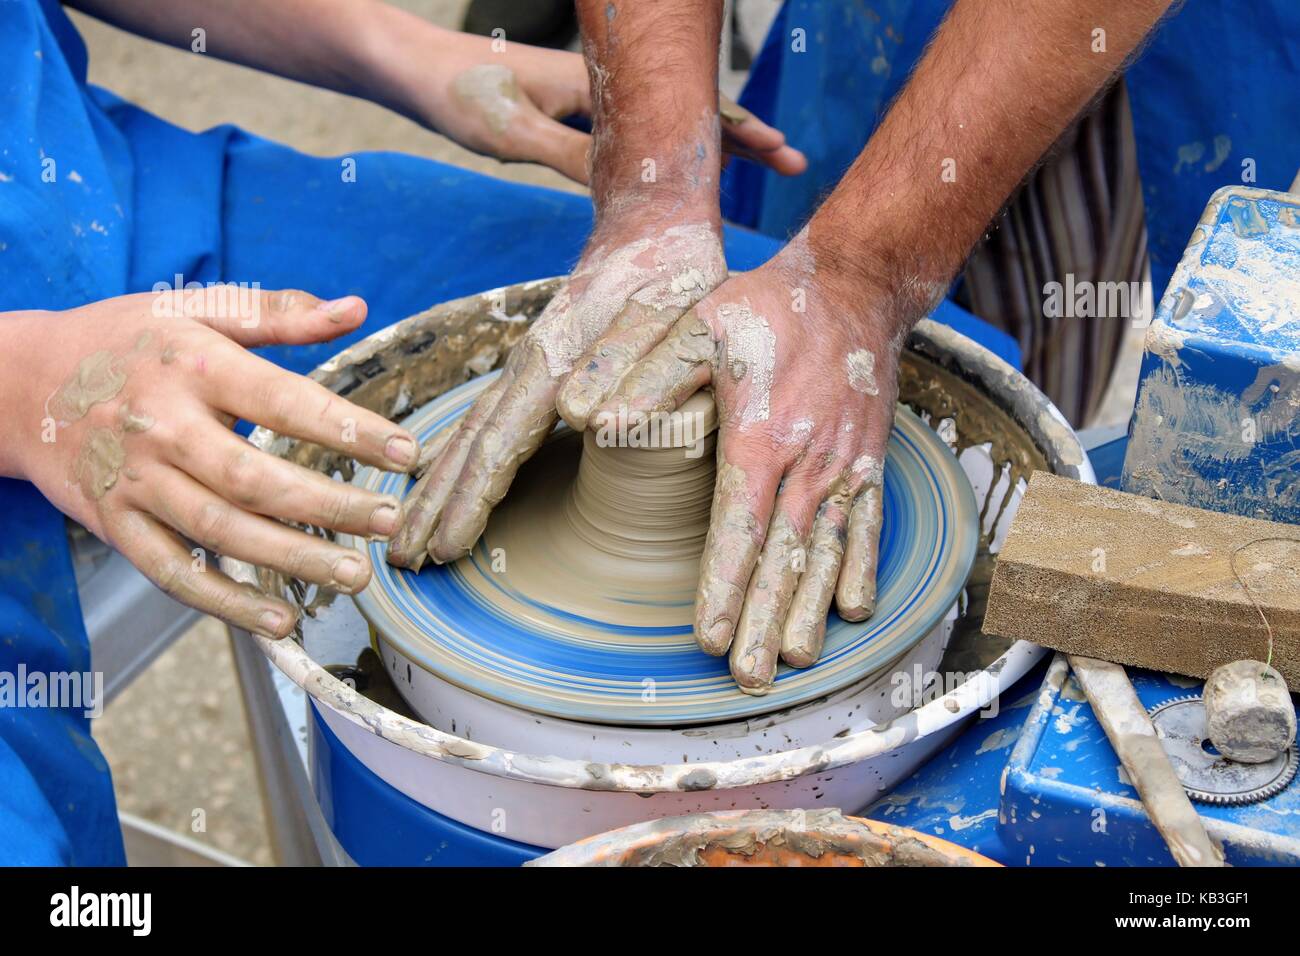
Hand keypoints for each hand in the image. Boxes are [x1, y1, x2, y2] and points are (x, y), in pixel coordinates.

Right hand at [1, 290, 420, 637]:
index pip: (284, 401)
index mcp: (193, 366)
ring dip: (290, 559)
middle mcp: (163, 426)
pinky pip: (171, 573)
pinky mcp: (114, 524)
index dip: (349, 429)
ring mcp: (135, 481)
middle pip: (254, 477)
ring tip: (354, 576)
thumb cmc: (122, 339)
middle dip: (328, 505)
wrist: (14, 382)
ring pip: (219, 531)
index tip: (405, 453)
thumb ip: (277, 313)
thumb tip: (356, 308)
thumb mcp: (193, 309)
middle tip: (388, 523)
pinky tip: (279, 621)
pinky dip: (225, 603)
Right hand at [387, 210, 727, 567]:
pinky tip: (444, 480)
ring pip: (468, 432)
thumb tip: (579, 417)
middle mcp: (528, 366)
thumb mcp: (668, 316)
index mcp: (554, 361)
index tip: (446, 547)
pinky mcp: (538, 367)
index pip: (501, 442)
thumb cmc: (671, 274)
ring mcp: (528, 366)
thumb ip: (628, 361)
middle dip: (431, 504)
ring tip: (406, 534)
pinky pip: (486, 420)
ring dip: (434, 486)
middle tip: (400, 558)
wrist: (653, 223)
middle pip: (467, 444)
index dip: (472, 498)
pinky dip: (457, 457)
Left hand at [391, 34, 805, 183]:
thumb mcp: (509, 130)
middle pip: (689, 110)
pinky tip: (678, 170)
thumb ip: (567, 153)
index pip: (685, 106)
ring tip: (755, 164)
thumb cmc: (455, 92)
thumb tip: (628, 187)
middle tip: (790, 161)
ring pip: (666, 122)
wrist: (410, 67)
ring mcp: (590, 99)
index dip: (735, 131)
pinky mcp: (570, 113)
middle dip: (741, 136)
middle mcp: (604, 86)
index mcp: (598, 81)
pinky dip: (667, 150)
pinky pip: (634, 134)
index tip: (779, 150)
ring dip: (710, 144)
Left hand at [587, 247, 907, 692]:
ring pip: (827, 552)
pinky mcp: (869, 464)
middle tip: (744, 677)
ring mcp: (845, 467)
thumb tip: (596, 422)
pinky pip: (869, 527)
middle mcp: (808, 462)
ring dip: (808, 610)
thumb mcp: (697, 325)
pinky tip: (852, 612)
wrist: (853, 288)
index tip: (705, 637)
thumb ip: (647, 375)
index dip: (722, 586)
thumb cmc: (765, 309)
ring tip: (792, 660)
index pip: (737, 526)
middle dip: (761, 620)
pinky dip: (862, 571)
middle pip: (782, 556)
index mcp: (759, 435)